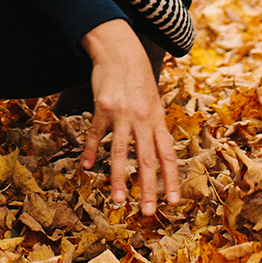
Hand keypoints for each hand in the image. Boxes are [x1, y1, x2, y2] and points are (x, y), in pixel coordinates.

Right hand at [79, 20, 181, 215]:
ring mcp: (122, 113)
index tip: (173, 202)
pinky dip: (93, 151)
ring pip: (122, 152)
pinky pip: (97, 134)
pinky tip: (88, 166)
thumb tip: (161, 155)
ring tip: (120, 200)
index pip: (168, 155)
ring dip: (120, 178)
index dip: (171, 179)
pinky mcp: (103, 107)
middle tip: (149, 212)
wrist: (120, 50)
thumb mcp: (153, 102)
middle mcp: (143, 119)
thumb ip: (154, 128)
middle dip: (149, 187)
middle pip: (148, 158)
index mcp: (157, 119)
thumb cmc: (138, 79)